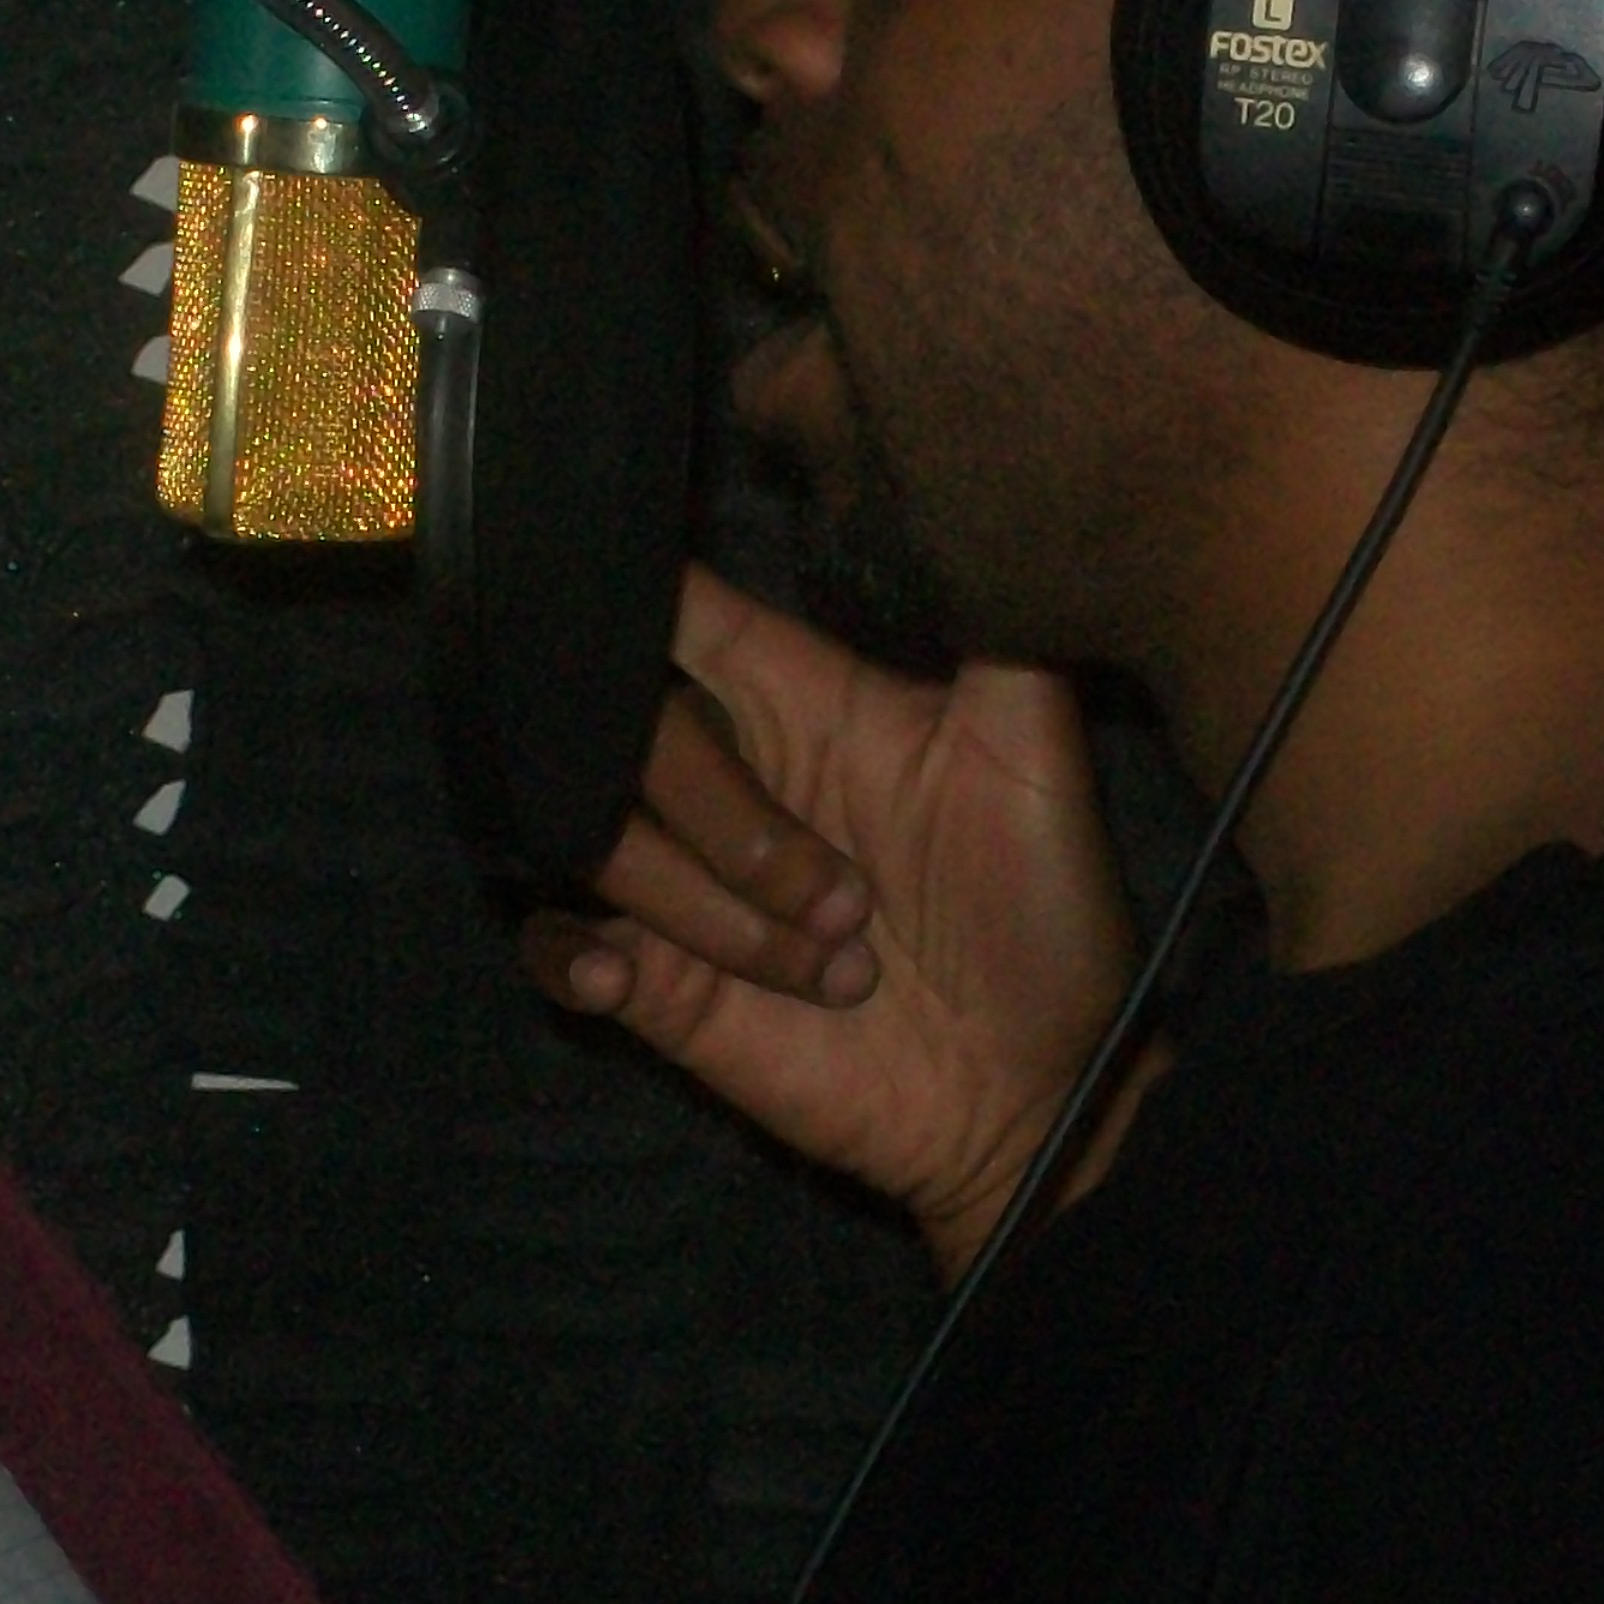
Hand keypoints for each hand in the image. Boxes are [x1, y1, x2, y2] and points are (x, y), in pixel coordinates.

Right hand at [524, 566, 1146, 1276]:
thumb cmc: (1046, 923)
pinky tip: (629, 979)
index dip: (640, 598)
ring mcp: (689, 885)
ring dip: (701, 909)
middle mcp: (732, 782)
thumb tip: (960, 510)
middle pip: (631, 729)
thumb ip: (997, 639)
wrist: (1036, 1093)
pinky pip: (557, 942)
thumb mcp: (1038, 765)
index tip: (625, 598)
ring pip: (596, 837)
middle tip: (852, 908)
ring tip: (829, 973)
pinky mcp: (662, 984)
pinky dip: (573, 953)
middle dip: (732, 822)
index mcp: (805, 705)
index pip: (686, 617)